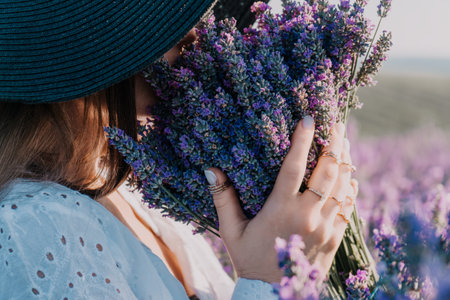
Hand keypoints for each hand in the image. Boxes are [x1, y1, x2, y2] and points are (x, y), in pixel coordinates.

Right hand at [206, 118, 356, 282]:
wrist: (272, 295)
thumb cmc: (249, 260)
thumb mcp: (230, 231)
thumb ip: (223, 199)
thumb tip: (210, 170)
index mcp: (280, 210)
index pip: (293, 167)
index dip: (301, 140)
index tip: (306, 119)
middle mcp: (306, 215)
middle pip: (327, 171)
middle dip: (333, 144)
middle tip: (335, 124)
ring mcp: (324, 227)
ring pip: (342, 187)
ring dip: (345, 162)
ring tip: (344, 142)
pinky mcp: (334, 238)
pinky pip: (348, 207)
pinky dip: (350, 188)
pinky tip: (350, 176)